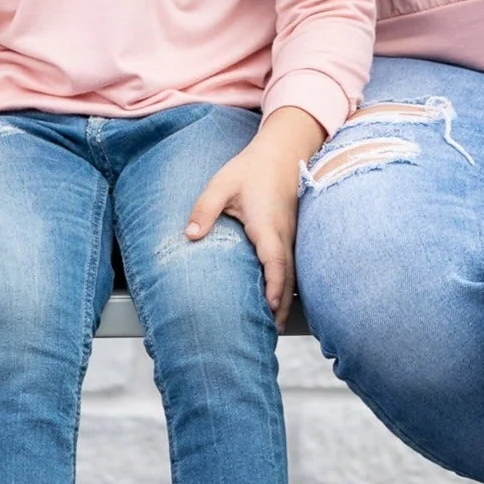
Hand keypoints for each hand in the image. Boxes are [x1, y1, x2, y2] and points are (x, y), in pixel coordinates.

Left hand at [184, 107, 326, 327]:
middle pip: (289, 277)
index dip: (274, 288)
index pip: (275, 262)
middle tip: (273, 333)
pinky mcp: (293, 233)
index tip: (268, 310)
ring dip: (287, 298)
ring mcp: (293, 234)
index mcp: (268, 225)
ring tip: (277, 325)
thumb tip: (189, 236)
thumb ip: (204, 209)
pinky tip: (280, 297)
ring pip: (294, 272)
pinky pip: (294, 263)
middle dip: (282, 305)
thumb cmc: (250, 168)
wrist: (282, 150)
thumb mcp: (222, 184)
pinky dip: (288, 283)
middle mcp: (285, 234)